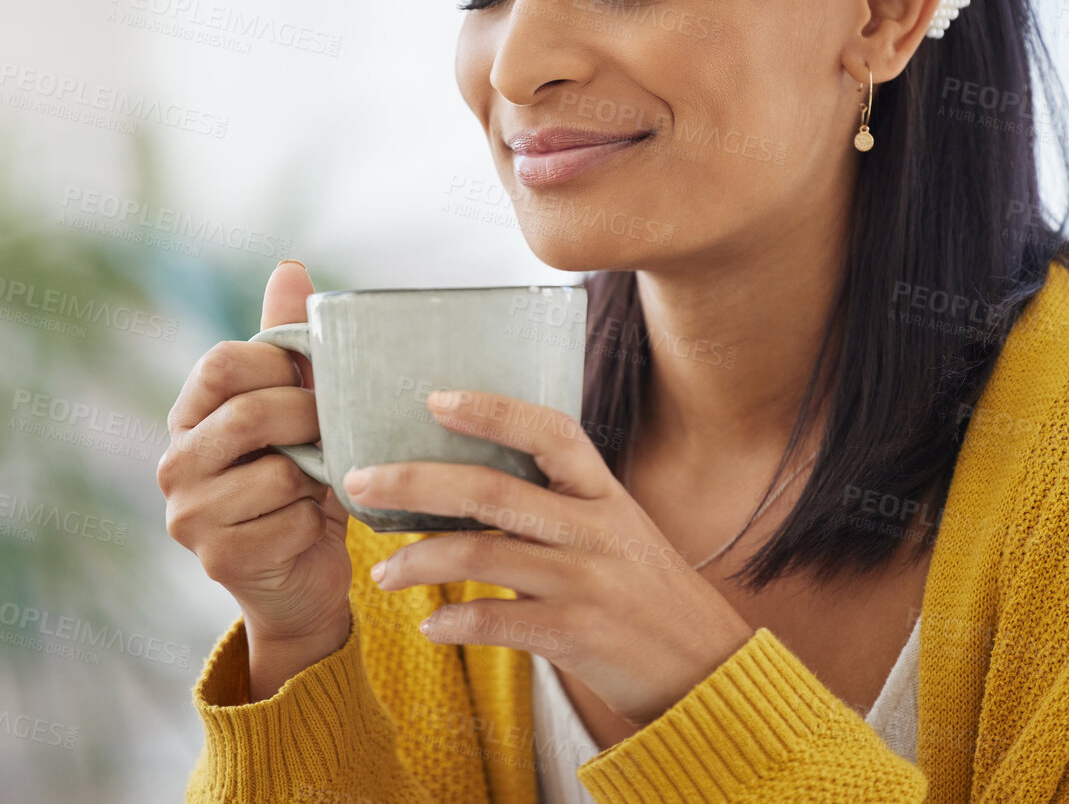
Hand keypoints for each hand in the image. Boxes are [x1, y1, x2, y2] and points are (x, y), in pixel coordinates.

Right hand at [158, 260, 352, 697]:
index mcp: (189, 415)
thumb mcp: (296, 406)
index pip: (221, 363)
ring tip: (321, 481)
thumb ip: (288, 342)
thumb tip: (289, 268)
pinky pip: (289, 521)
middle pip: (248, 414)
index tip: (309, 380)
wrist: (301, 575)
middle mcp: (174, 462)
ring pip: (276, 472)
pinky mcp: (219, 558)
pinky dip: (316, 521)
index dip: (277, 364)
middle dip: (307, 417)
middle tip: (331, 429)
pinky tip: (311, 527)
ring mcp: (189, 515)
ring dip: (316, 476)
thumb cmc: (301, 479)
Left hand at [341, 389, 755, 727]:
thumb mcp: (620, 533)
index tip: (436, 398)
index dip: (492, 410)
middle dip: (415, 480)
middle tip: (360, 480)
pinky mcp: (577, 636)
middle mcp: (595, 530)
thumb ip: (562, 508)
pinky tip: (431, 625)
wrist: (708, 670)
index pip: (549, 432)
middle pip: (491, 489)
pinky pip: (497, 622)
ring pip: (481, 555)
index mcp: (605, 495)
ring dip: (417, 561)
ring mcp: (585, 582)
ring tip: (383, 573)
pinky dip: (454, 621)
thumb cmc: (651, 596)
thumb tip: (478, 486)